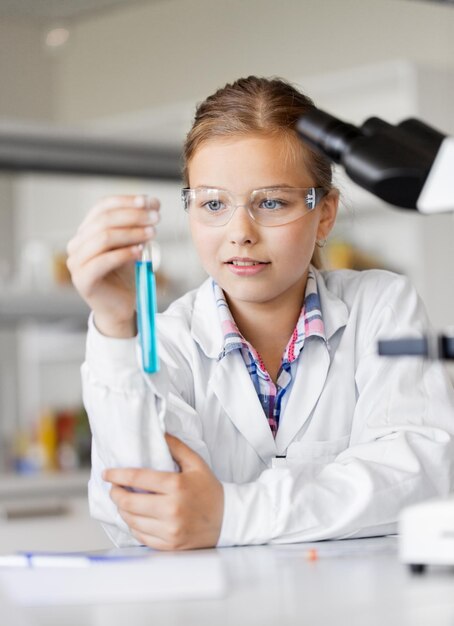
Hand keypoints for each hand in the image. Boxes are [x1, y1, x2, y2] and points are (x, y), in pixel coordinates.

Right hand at [66, 195, 159, 336]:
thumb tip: (152, 204)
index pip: (102, 207)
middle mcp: (77, 244)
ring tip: (152, 234)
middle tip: (156, 218)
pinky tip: (140, 251)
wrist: (119, 307)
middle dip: (133, 216)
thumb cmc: (124, 276)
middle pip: (104, 220)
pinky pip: (103, 261)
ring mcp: (76, 262)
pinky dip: (124, 254)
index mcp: (86, 231)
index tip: (150, 201)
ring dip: (131, 233)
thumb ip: (136, 226)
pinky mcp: (83, 279)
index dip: (126, 201)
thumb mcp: (131, 245)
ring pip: (103, 238)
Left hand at [103, 434, 223, 549]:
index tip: (107, 473)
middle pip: (129, 503)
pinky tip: (135, 517)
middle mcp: (171, 510)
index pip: (137, 479)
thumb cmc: (210, 490)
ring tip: (123, 501)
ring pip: (132, 521)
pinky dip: (133, 526)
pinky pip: (141, 536)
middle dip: (115, 494)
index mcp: (176, 486)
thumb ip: (176, 447)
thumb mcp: (196, 463)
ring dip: (122, 510)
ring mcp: (170, 530)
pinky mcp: (169, 545)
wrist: (228, 519)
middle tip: (114, 488)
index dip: (117, 475)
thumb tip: (158, 432)